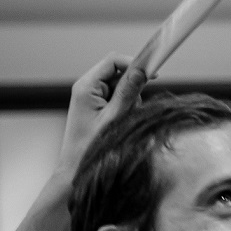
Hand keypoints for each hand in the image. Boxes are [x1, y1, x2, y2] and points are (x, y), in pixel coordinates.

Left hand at [56, 54, 147, 179]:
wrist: (76, 168)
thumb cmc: (92, 147)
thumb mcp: (115, 118)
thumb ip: (128, 92)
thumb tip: (141, 70)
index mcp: (86, 86)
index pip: (113, 61)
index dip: (134, 64)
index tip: (154, 75)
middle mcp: (87, 87)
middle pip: (118, 73)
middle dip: (132, 87)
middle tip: (134, 108)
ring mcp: (91, 96)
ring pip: (120, 86)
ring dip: (130, 100)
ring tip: (124, 120)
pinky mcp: (96, 106)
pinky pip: (117, 98)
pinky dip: (126, 108)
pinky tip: (121, 123)